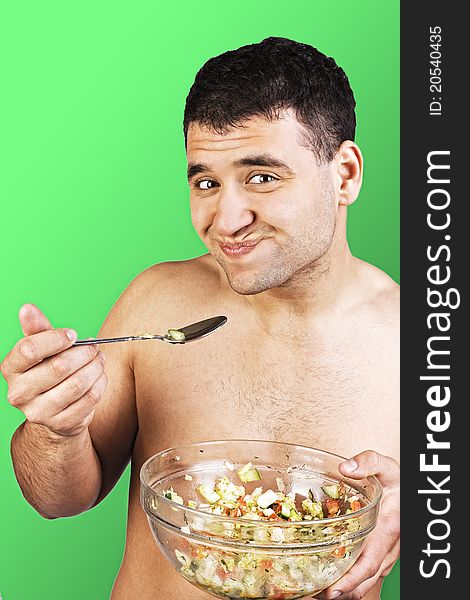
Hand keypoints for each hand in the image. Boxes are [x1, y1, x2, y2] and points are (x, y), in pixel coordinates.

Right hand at [1, 304, 106, 436]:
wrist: (54, 411)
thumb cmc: (47, 371)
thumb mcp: (41, 349)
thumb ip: (36, 328)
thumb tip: (27, 308)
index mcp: (11, 369)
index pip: (29, 349)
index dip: (56, 338)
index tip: (73, 334)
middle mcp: (19, 393)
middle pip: (59, 367)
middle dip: (84, 353)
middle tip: (94, 347)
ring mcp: (39, 412)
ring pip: (78, 383)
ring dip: (95, 367)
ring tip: (99, 359)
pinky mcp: (61, 424)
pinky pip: (90, 398)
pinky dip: (100, 383)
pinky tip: (99, 376)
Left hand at [319, 450, 399, 599]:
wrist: (412, 487)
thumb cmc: (399, 479)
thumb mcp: (386, 466)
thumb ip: (367, 462)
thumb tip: (345, 468)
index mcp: (388, 528)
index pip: (370, 562)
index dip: (351, 580)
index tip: (332, 591)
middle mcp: (390, 545)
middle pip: (367, 577)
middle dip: (344, 591)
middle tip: (319, 596)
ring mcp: (389, 550)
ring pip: (370, 577)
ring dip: (348, 588)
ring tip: (322, 591)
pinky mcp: (385, 550)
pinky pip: (372, 570)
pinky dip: (355, 578)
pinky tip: (336, 577)